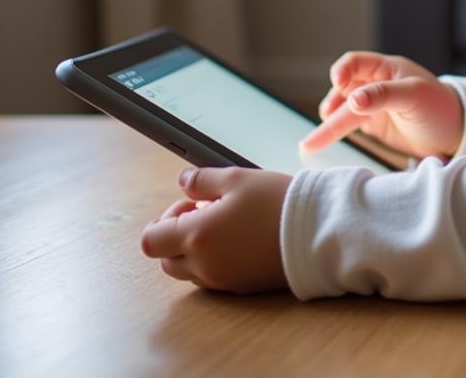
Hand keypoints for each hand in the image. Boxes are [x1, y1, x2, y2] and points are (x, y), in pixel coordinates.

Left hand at [140, 166, 291, 294]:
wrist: (315, 232)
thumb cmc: (276, 201)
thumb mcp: (237, 178)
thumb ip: (203, 179)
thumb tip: (183, 180)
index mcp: (196, 236)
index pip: (151, 240)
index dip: (165, 219)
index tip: (191, 204)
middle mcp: (203, 264)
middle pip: (166, 260)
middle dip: (177, 236)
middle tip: (207, 214)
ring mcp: (222, 280)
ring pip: (188, 271)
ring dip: (195, 250)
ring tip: (227, 226)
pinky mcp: (240, 287)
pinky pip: (213, 278)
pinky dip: (215, 261)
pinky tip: (241, 240)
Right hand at [299, 51, 464, 159]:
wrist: (455, 132)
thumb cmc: (440, 106)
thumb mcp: (415, 95)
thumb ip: (384, 95)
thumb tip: (352, 99)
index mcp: (387, 69)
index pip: (355, 63)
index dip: (343, 71)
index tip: (338, 84)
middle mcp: (376, 84)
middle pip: (344, 91)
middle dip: (331, 106)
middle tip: (322, 124)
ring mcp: (373, 104)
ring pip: (343, 111)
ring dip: (329, 124)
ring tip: (312, 143)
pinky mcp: (373, 123)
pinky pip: (349, 125)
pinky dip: (336, 132)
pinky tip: (323, 140)